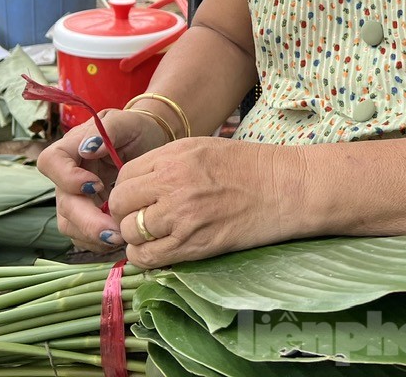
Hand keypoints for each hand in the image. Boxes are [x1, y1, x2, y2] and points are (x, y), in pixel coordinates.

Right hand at [36, 111, 165, 251]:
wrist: (150, 144)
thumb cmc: (137, 130)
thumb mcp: (127, 122)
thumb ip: (108, 129)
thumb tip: (88, 149)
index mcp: (72, 147)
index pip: (51, 162)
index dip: (68, 178)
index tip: (97, 184)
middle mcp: (68, 176)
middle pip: (63, 204)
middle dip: (87, 221)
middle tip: (116, 232)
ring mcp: (75, 198)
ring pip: (70, 225)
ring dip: (94, 236)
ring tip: (122, 237)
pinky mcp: (88, 215)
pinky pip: (83, 236)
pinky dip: (100, 242)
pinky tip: (121, 238)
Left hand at [111, 138, 306, 267]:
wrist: (284, 187)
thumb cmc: (248, 166)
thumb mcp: (203, 148)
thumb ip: (168, 163)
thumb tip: (138, 184)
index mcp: (174, 155)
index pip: (125, 175)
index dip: (127, 190)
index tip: (136, 199)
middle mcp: (172, 183)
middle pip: (120, 203)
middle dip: (124, 213)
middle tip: (139, 218)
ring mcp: (181, 215)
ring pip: (130, 232)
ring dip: (135, 236)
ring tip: (152, 235)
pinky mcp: (193, 244)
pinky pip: (147, 257)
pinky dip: (145, 257)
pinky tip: (158, 250)